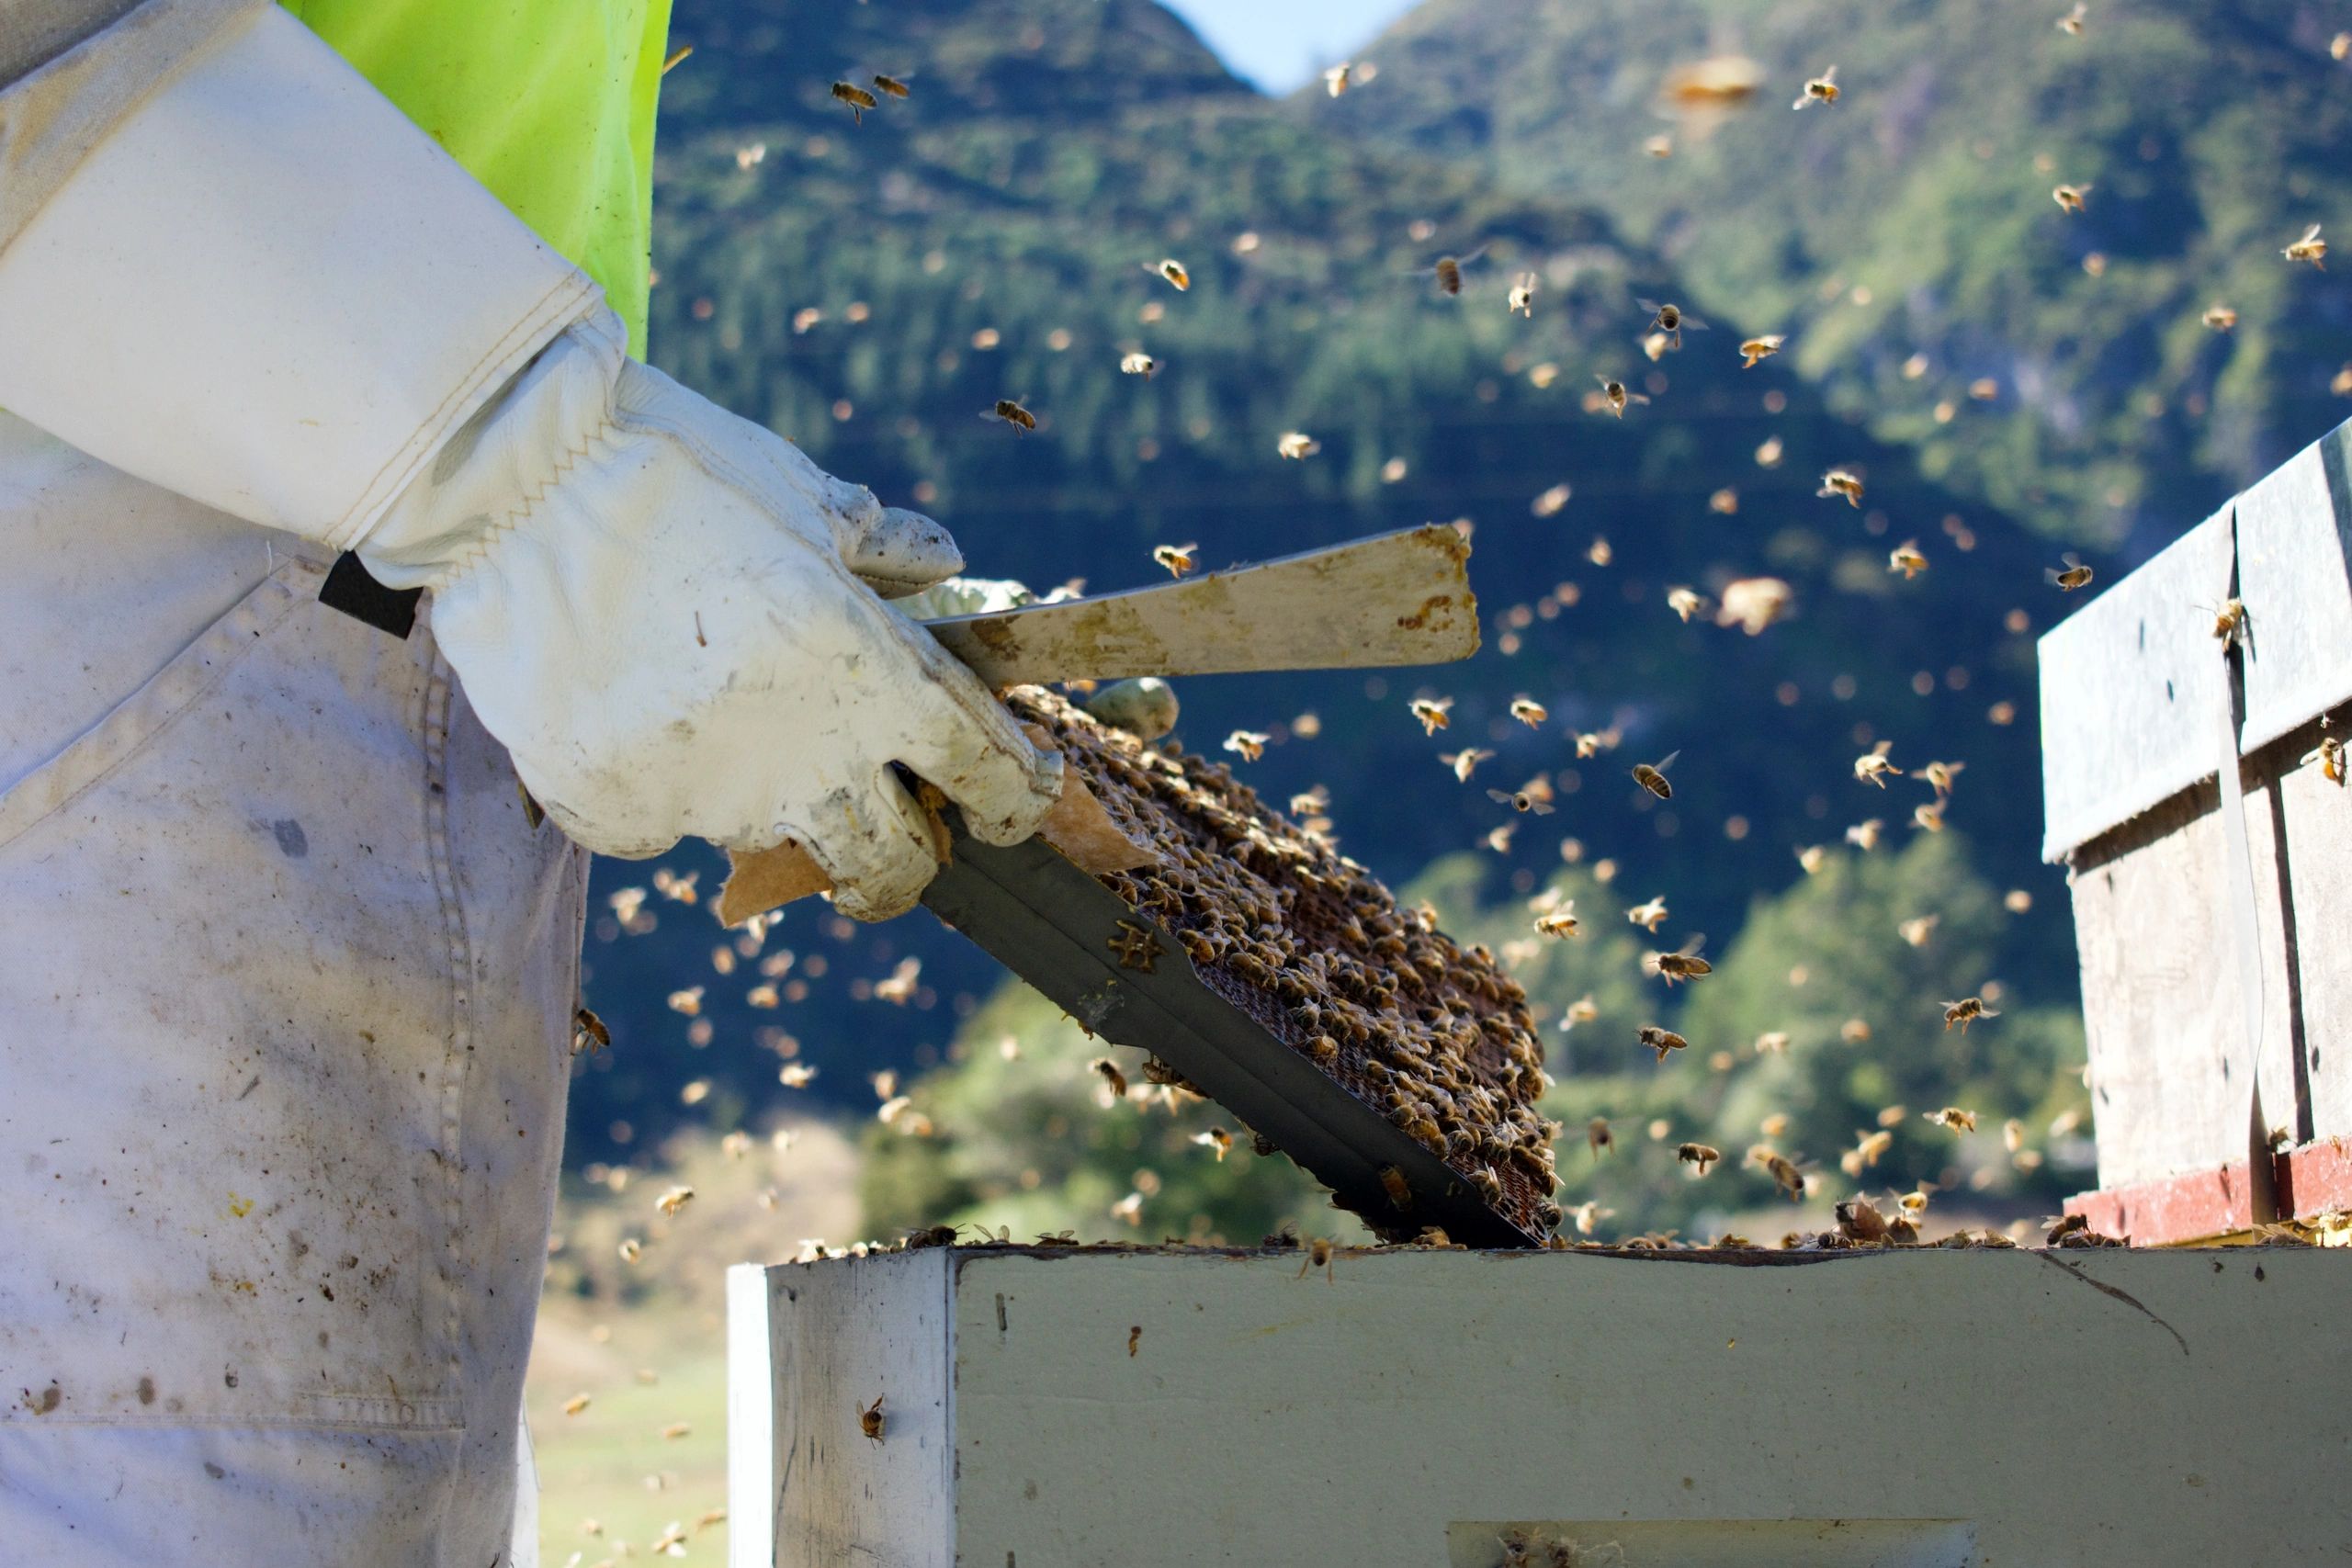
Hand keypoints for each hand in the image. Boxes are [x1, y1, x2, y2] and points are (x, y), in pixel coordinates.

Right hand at [361, 311, 1060, 918]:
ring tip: (709, 708)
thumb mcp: (802, 495)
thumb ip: (881, 552)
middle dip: (900, 868)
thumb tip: (944, 565)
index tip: (1012, 805)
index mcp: (869, 672)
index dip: (1014, 798)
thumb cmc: (674, 465)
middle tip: (886, 839)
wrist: (510, 472)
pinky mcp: (610, 807)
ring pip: (760, 837)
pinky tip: (620, 702)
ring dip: (760, 798)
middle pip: (888, 870)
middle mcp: (800, 752)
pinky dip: (652, 780)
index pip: (982, 770)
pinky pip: (652, 822)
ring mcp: (701, 792)